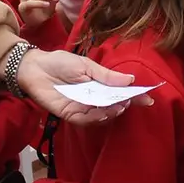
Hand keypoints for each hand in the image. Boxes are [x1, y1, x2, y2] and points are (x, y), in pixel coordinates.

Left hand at [9, 47, 152, 123]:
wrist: (35, 67)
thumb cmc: (60, 63)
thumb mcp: (87, 65)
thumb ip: (107, 75)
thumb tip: (130, 79)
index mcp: (99, 86)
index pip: (120, 93)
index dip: (134, 96)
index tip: (148, 98)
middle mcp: (92, 99)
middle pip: (112, 106)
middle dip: (123, 105)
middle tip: (129, 102)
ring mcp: (81, 108)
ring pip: (100, 116)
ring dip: (110, 113)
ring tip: (118, 107)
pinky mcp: (69, 114)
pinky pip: (84, 119)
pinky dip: (94, 118)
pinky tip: (101, 112)